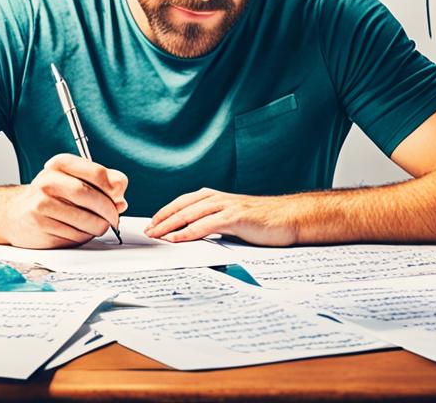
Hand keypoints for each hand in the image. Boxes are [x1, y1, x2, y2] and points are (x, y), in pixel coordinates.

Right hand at [2, 154, 127, 248]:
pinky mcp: (41, 226)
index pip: (98, 173)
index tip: (119, 197)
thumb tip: (121, 197)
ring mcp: (42, 204)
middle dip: (109, 211)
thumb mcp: (73, 180)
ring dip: (98, 227)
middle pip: (92, 197)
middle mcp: (48, 181)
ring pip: (86, 220)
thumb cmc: (50, 196)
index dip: (114, 188)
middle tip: (114, 218)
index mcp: (60, 164)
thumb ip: (101, 183)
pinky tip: (78, 231)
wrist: (15, 214)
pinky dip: (84, 237)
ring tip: (97, 225)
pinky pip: (75, 236)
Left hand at [144, 188, 296, 246]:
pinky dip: (188, 232)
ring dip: (170, 226)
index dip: (164, 213)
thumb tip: (189, 235)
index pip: (182, 203)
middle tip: (147, 232)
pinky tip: (177, 238)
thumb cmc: (261, 221)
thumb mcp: (231, 220)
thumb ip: (212, 223)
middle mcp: (217, 198)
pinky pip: (206, 225)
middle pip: (181, 207)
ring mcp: (226, 206)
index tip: (150, 224)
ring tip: (156, 236)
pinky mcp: (235, 217)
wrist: (288, 218)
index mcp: (214, 197)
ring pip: (190, 214)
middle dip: (162, 220)